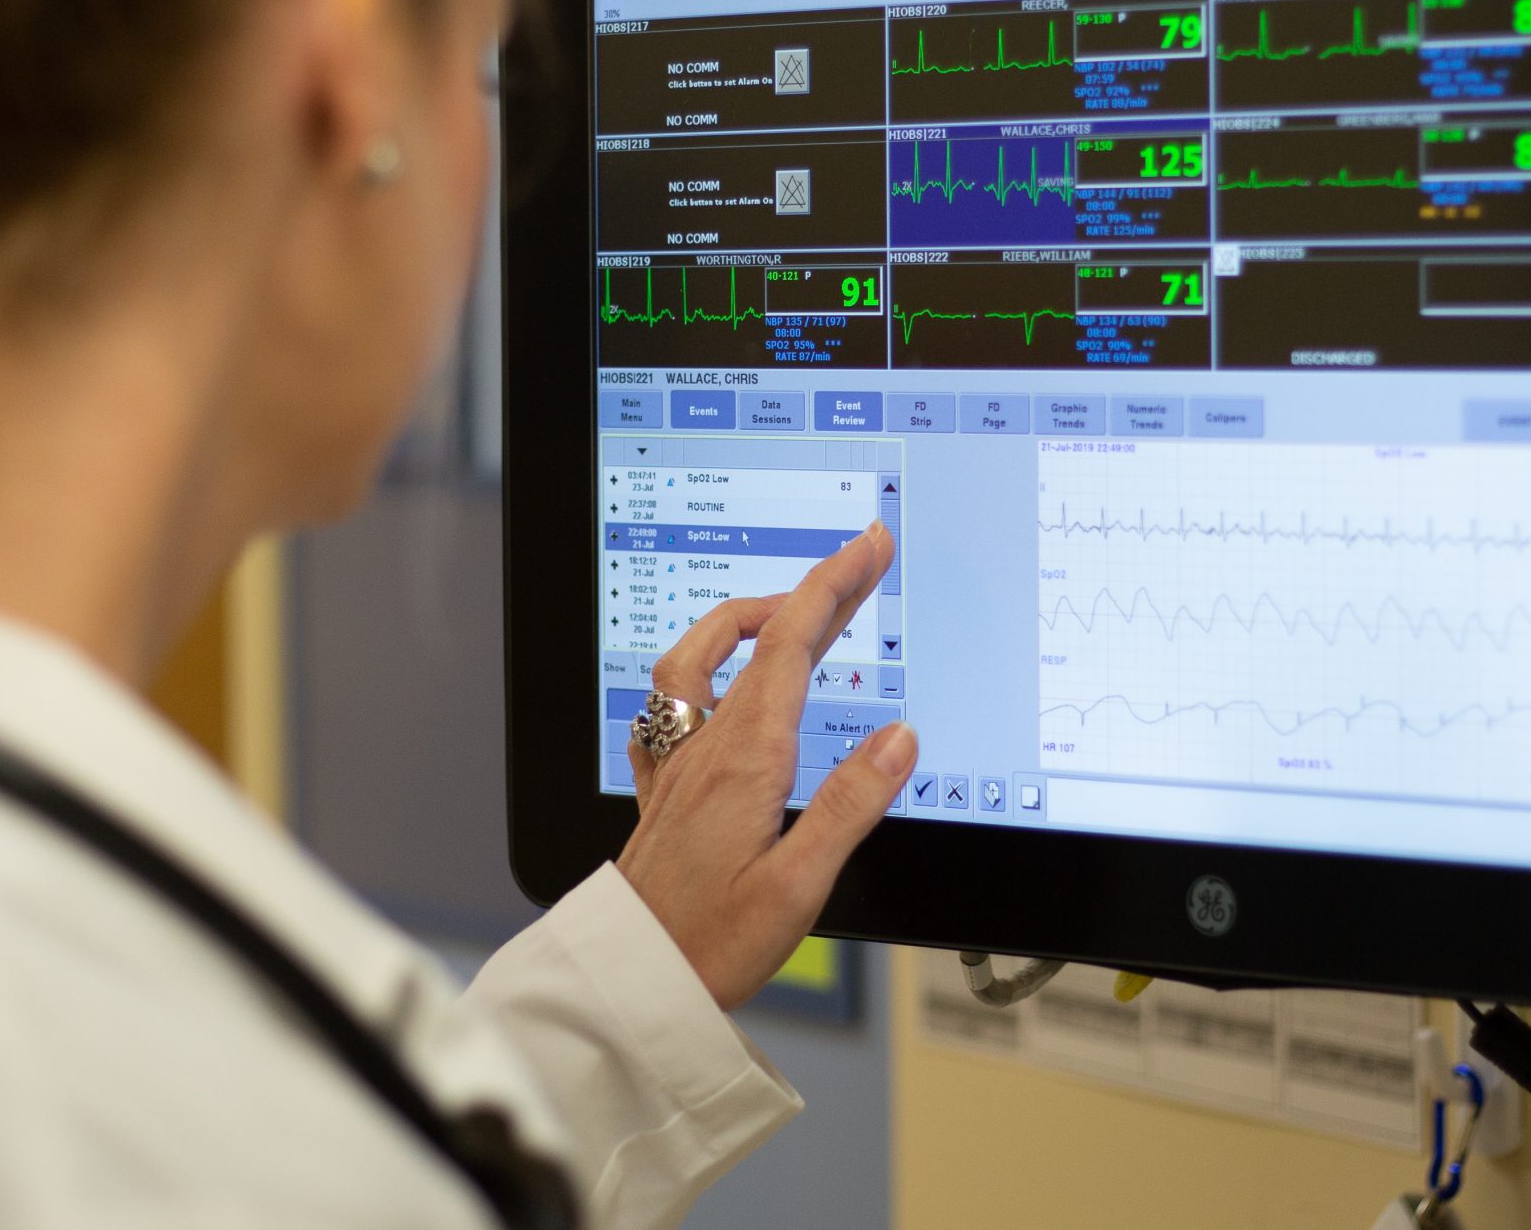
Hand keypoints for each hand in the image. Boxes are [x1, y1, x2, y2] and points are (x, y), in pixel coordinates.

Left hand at [614, 521, 914, 1008]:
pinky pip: (672, 704)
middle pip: (760, 638)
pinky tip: (713, 683)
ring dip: (747, 618)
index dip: (833, 584)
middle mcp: (706, 747)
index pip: (792, 643)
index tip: (869, 545)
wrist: (631, 983)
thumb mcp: (800, 884)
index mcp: (746, 758)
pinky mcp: (665, 790)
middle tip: (859, 558)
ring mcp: (679, 764)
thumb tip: (899, 738)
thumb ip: (852, 803)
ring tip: (786, 605)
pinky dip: (701, 671)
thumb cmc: (711, 945)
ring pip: (703, 658)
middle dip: (814, 587)